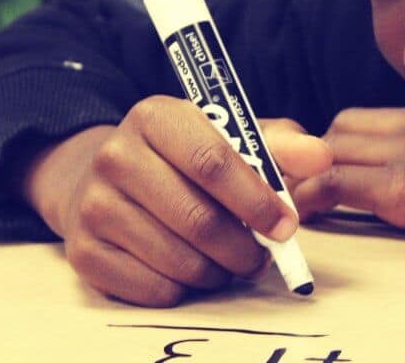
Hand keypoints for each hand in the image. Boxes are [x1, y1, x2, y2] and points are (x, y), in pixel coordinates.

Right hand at [22, 95, 331, 306]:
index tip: (286, 226)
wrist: (107, 177)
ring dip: (218, 271)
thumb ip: (280, 145)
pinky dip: (184, 288)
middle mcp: (115, 155)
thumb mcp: (230, 136)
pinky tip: (189, 268)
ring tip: (227, 260)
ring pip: (179, 261)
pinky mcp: (82, 251)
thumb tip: (322, 158)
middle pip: (198, 219)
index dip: (257, 200)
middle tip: (261, 257)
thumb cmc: (185, 156)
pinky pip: (153, 288)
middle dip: (244, 248)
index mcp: (156, 116)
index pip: (213, 162)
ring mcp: (93, 205)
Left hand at [292, 106, 404, 244]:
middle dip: (318, 157)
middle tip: (309, 189)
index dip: (334, 146)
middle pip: (341, 129)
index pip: (360, 121)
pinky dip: (315, 196)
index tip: (322, 173)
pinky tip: (308, 214)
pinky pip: (337, 182)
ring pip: (331, 148)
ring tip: (303, 202)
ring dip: (312, 173)